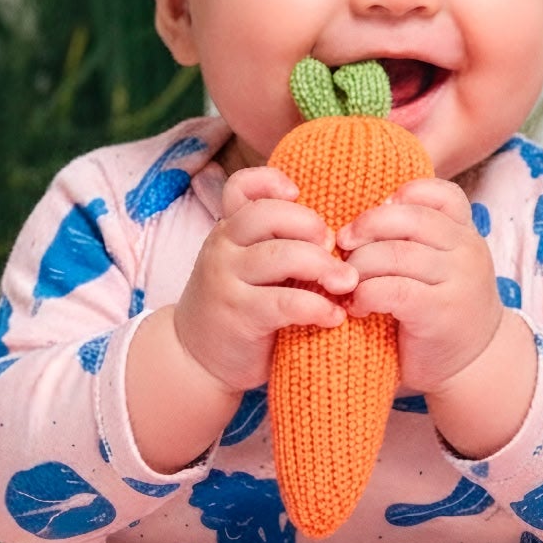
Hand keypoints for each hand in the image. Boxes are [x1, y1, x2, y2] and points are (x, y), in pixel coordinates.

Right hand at [171, 164, 356, 393]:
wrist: (196, 360)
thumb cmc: (240, 307)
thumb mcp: (248, 267)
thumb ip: (277, 244)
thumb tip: (336, 234)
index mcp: (228, 229)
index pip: (240, 187)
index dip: (271, 182)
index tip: (298, 196)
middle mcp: (222, 247)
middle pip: (268, 214)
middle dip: (311, 227)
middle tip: (335, 249)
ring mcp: (226, 279)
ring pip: (281, 255)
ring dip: (323, 266)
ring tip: (346, 283)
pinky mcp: (240, 315)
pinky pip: (286, 302)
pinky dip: (318, 307)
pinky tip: (334, 317)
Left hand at [335, 178, 504, 394]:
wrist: (474, 365)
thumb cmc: (441, 311)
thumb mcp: (438, 267)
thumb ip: (412, 240)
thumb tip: (355, 223)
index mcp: (465, 232)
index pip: (439, 193)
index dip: (400, 197)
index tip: (374, 220)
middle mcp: (467, 250)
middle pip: (409, 218)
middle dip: (366, 228)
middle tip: (341, 245)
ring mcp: (459, 280)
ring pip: (396, 253)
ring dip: (359, 266)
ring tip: (345, 283)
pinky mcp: (440, 312)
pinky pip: (393, 290)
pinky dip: (365, 294)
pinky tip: (357, 307)